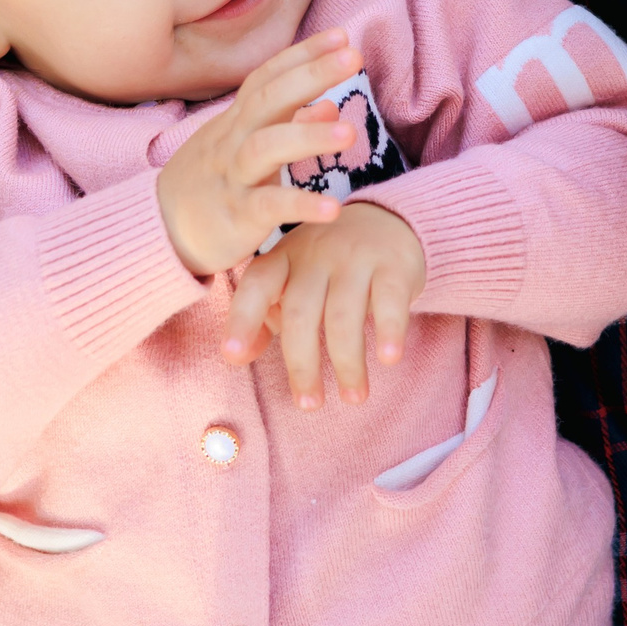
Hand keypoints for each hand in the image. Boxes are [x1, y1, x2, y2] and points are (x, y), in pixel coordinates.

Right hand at [157, 30, 362, 275]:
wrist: (162, 230)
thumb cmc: (214, 182)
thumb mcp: (246, 147)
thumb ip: (290, 125)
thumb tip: (330, 105)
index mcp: (238, 120)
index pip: (268, 77)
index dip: (303, 55)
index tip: (342, 36)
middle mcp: (232, 140)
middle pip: (267, 99)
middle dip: (310, 75)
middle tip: (353, 57)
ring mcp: (233, 177)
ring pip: (265, 148)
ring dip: (308, 137)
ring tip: (350, 132)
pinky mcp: (236, 216)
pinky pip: (268, 206)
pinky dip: (300, 205)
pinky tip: (334, 209)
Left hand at [222, 201, 425, 408]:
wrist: (387, 221)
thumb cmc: (329, 266)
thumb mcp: (293, 281)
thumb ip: (264, 316)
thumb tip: (236, 356)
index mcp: (284, 258)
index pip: (256, 286)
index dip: (242, 320)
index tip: (232, 356)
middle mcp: (316, 254)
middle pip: (301, 312)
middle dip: (302, 364)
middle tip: (309, 404)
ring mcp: (355, 257)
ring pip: (343, 314)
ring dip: (348, 362)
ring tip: (354, 397)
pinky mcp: (393, 265)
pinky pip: (389, 301)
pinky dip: (388, 331)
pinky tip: (388, 358)